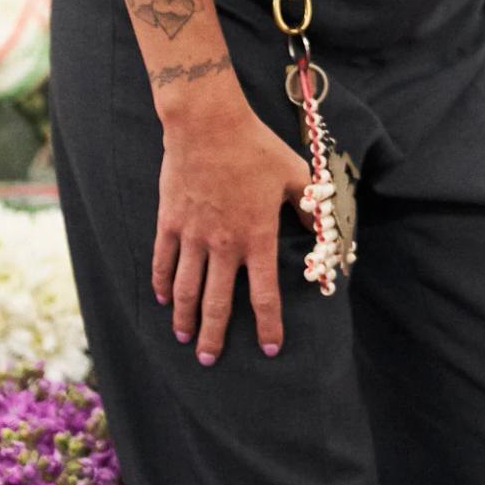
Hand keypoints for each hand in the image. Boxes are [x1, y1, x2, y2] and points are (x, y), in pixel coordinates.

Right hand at [152, 104, 316, 364]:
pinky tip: (162, 301)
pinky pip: (163, 261)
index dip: (268, 325)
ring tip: (184, 339)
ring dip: (184, 318)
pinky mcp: (170, 222)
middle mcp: (223, 244)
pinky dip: (162, 284)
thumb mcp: (294, 175)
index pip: (264, 294)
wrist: (207, 124)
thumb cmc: (254, 147)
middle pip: (216, 303)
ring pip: (185, 289)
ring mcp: (192, 235)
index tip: (270, 349)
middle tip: (210, 361)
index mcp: (257, 237)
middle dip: (214, 336)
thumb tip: (322, 231)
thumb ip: (308, 208)